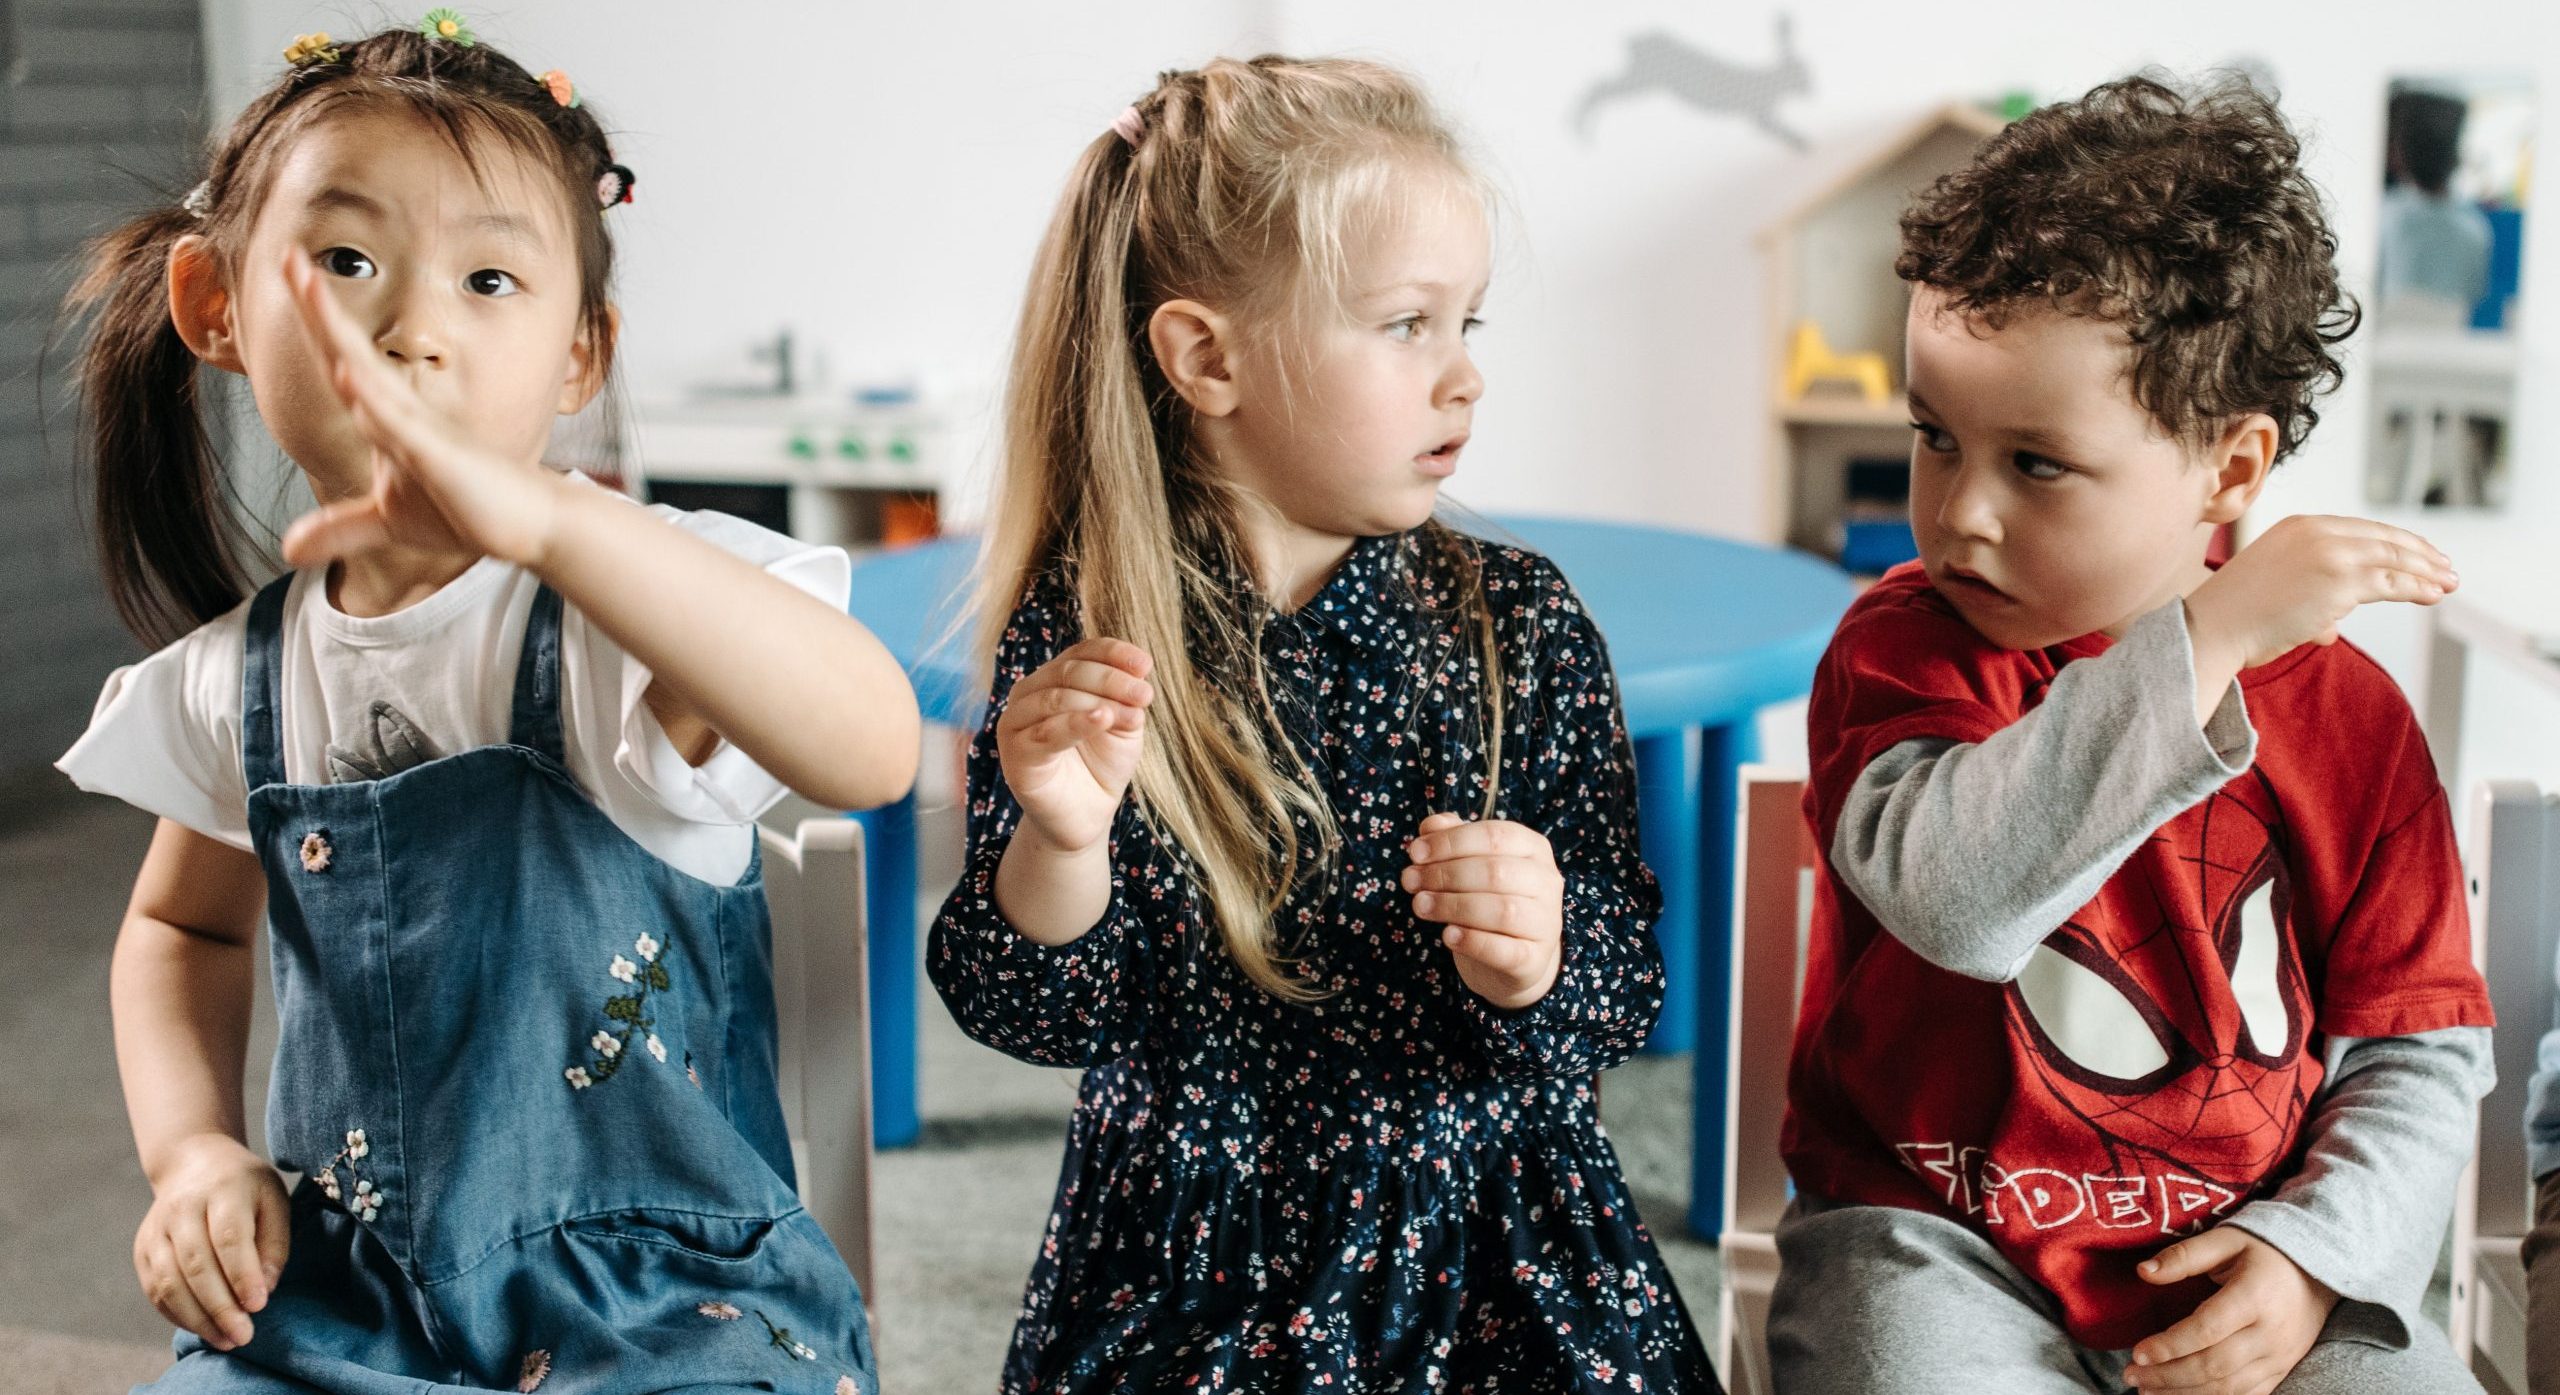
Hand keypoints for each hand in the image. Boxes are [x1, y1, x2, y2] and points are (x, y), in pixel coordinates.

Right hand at [133, 1133, 289, 1351]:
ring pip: (170, 1282)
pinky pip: (156, 1289)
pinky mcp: (142, 1249)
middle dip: (220, 1307)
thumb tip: (264, 1289)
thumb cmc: (245, 1187)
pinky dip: (178, 1314)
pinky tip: (203, 1328)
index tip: (259, 1305)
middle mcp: (182, 1208)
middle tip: (244, 1335)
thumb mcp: (273, 1200)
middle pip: (196, 1265)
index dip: (242, 1275)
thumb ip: (274, 1244)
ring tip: (226, 1340)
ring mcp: (156, 1229)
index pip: (229, 1238)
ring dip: (197, 1318)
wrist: (193, 1163)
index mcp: (222, 1189)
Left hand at [276, 249, 563, 568]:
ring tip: (310, 292)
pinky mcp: (441, 458)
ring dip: (338, 336)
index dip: (314, 320)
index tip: (290, 272)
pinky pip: (403, 426)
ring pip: (370, 376)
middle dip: (317, 307)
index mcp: (387, 419)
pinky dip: (375, 403)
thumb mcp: (389, 522)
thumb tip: (289, 548)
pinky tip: (350, 378)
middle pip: (349, 352)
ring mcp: (422, 432)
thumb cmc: (465, 509)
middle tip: (289, 257)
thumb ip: (340, 529)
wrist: (526, 524)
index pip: (341, 361)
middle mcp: (402, 414)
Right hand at [996, 639, 1153, 855]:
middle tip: (1145, 695)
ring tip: (1133, 712)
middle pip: (1069, 671)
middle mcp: (1029, 694)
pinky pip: (1045, 732)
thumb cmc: (1101, 765)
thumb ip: (1125, 702)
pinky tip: (1102, 719)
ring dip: (1099, 700)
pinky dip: (1075, 723)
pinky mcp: (1015, 754)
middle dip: (1112, 680)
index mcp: (1053, 679)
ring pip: (1056, 696)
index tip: (1146, 664)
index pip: (1082, 652)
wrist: (1086, 816)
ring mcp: (1016, 722)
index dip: (1114, 653)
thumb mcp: (1123, 726)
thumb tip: (1137, 682)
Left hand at [1404, 813, 1564, 1009]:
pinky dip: (1472, 941)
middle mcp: (1547, 882)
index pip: (1494, 835)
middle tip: (1410, 881)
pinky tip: (1447, 935)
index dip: (1450, 842)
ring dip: (1452, 906)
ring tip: (1420, 905)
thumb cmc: (1487, 898)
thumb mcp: (1470, 863)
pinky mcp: (1535, 958)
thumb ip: (1451, 839)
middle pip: (1495, 872)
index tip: (1415, 853)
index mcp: (1533, 848)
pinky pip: (1505, 950)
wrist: (1513, 955)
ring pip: (1502, 910)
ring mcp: (1546, 922)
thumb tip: (1429, 825)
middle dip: (1445, 874)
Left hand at [2126, 1225, 2338, 1394]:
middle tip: (2131, 1376)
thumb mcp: (2225, 1239)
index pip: (2207, 1329)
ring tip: (2147, 1391)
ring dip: (2185, 1394)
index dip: (2170, 1345)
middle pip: (2215, 1366)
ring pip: (2229, 1388)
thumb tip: (2144, 1271)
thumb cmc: (2264, 1250)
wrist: (2318, 1271)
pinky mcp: (2282, 1370)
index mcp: (2254, 1296)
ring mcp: (2280, 1356)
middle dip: (2168, 1376)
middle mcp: (2270, 1333)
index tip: (2137, 1353)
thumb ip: (2184, 1256)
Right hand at [2186, 515, 2456, 673]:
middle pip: (2384, 538)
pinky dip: (2418, 587)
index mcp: (2299, 526)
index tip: (2418, 554)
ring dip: (2426, 571)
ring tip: (2447, 583)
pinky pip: (2392, 582)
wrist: (2213, 628)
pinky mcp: (2341, 580)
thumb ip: (2309, 597)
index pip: (2362, 529)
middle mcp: (2317, 531)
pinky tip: (2433, 594)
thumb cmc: (2236, 617)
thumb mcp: (2275, 587)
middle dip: (2420, 553)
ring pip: (2394, 558)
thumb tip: (2331, 627)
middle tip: (2444, 567)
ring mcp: (2330, 553)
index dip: (2396, 541)